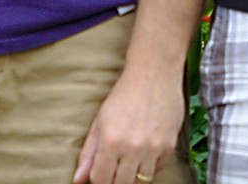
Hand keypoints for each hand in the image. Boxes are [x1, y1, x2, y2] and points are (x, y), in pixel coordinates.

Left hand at [72, 68, 181, 183]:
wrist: (153, 74)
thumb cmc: (124, 95)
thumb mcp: (99, 121)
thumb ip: (88, 153)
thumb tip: (78, 179)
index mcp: (110, 142)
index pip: (101, 180)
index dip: (98, 181)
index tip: (100, 175)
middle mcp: (132, 148)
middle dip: (115, 182)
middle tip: (114, 170)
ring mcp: (153, 148)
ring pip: (142, 182)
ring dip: (133, 177)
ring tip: (128, 162)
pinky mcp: (169, 146)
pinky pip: (158, 170)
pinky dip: (149, 167)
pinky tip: (143, 154)